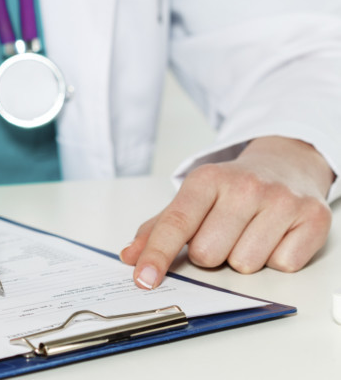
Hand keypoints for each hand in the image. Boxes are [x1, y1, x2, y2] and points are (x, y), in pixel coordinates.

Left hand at [120, 137, 334, 288]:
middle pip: (209, 254)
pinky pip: (282, 265)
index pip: (176, 224)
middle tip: (222, 232)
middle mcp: (246, 186)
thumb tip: (130, 255)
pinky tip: (274, 235)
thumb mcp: (192, 199)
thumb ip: (158, 228)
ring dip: (242, 258)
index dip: (157, 255)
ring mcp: (282, 200)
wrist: (285, 164)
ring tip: (249, 232)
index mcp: (207, 179)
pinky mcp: (313, 217)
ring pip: (245, 264)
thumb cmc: (232, 188)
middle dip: (210, 254)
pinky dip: (276, 259)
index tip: (145, 279)